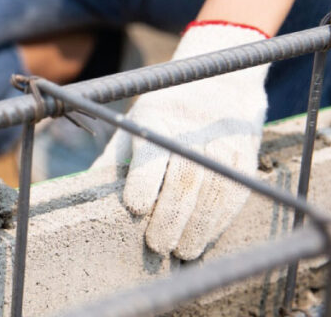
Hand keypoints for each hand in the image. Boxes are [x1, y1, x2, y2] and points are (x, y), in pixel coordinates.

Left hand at [93, 22, 269, 259]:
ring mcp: (223, 141)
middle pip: (185, 178)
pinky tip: (205, 238)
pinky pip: (235, 192)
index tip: (136, 208)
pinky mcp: (245, 154)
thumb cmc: (163, 112)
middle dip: (171, 217)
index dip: (144, 182)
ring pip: (214, 190)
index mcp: (158, 117)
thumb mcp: (134, 124)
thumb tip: (85, 195)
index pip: (152, 153)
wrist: (221, 80)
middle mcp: (193, 128)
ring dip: (199, 227)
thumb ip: (115, 159)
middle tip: (158, 246)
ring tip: (182, 251)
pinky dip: (221, 221)